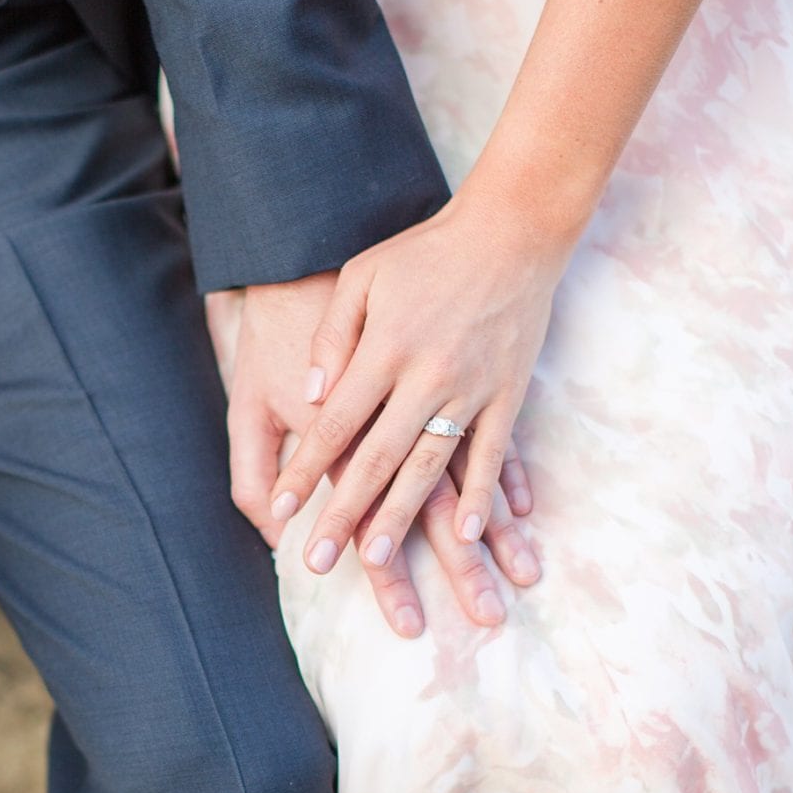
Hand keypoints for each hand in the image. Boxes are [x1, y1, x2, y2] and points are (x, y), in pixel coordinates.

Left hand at [226, 271, 537, 637]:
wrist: (512, 229)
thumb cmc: (426, 252)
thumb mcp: (363, 277)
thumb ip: (331, 338)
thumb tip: (309, 398)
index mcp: (384, 349)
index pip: (334, 425)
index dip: (304, 471)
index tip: (280, 512)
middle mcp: (426, 375)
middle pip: (375, 459)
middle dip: (342, 514)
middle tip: (317, 563)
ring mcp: (472, 388)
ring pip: (430, 467)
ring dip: (401, 517)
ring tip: (375, 558)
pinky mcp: (509, 393)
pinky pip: (494, 456)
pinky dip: (483, 497)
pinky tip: (469, 534)